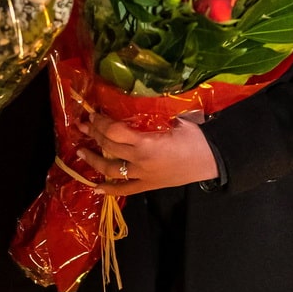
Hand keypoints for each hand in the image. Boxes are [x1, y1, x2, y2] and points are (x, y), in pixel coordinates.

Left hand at [77, 109, 218, 195]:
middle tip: (82, 125)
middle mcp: (140, 161)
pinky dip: (109, 191)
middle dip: (93, 134)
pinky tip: (95, 188)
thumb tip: (137, 100)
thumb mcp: (176, 120)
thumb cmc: (197, 137)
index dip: (101, 122)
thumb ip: (154, 114)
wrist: (212, 161)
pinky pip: (125, 190)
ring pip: (110, 170)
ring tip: (81, 150)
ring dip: (93, 160)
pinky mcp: (148, 186)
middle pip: (109, 147)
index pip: (115, 131)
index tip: (93, 114)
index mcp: (147, 142)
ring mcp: (142, 176)